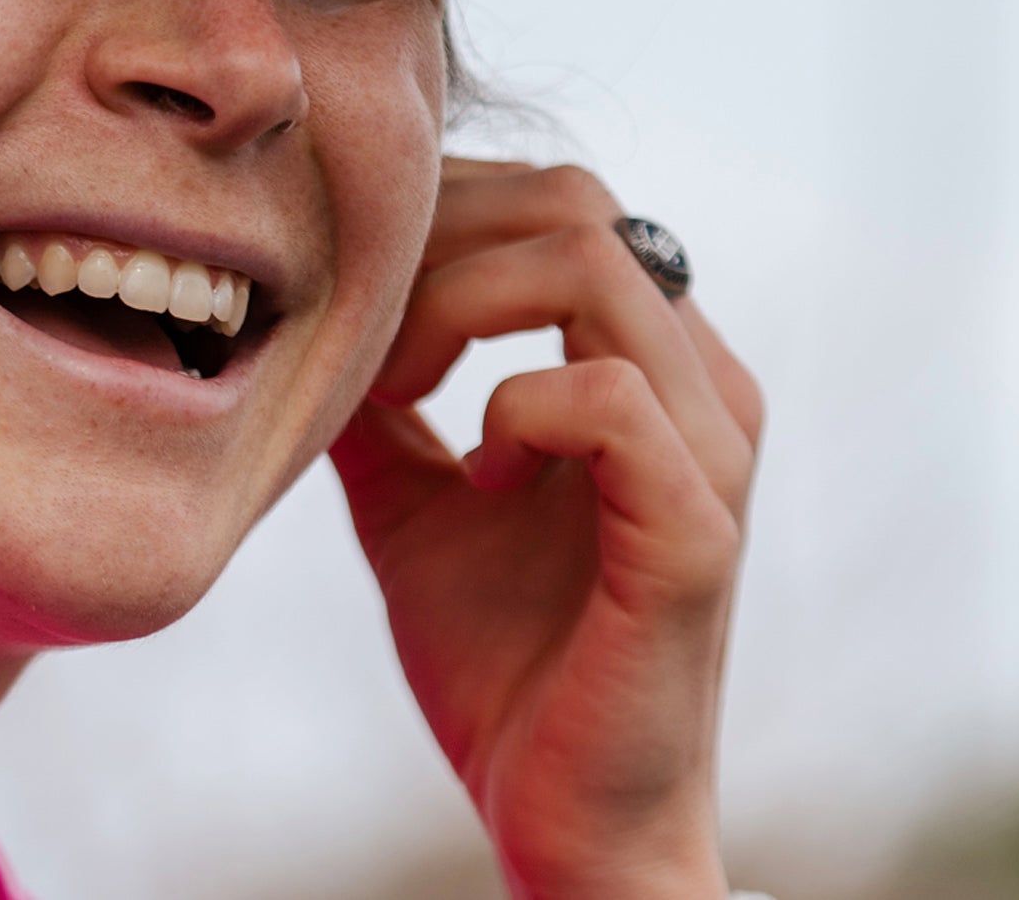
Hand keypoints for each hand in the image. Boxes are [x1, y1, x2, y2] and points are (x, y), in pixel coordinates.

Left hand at [329, 160, 763, 898]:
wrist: (564, 818)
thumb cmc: (502, 661)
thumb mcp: (411, 498)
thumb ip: (379, 402)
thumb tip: (306, 311)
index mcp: (651, 363)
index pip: (555, 201)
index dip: (437, 225)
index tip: (357, 320)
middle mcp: (702, 383)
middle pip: (573, 201)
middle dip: (436, 247)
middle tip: (368, 351)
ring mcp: (712, 448)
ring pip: (593, 261)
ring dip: (456, 310)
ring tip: (405, 398)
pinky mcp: (698, 529)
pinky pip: (604, 394)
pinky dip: (511, 412)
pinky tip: (475, 478)